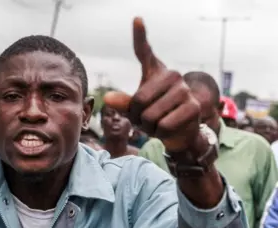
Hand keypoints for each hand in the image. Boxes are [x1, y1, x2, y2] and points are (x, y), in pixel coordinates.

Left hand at [104, 18, 222, 208]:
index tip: (136, 19)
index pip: (144, 51)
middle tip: (145, 119)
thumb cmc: (154, 115)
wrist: (180, 131)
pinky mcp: (194, 107)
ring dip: (148, 128)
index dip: (140, 35)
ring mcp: (184, 90)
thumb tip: (108, 98)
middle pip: (139, 101)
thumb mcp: (136, 109)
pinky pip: (164, 126)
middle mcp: (172, 75)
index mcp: (155, 71)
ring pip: (150, 116)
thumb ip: (123, 103)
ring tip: (157, 124)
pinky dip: (160, 134)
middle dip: (137, 117)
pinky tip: (167, 129)